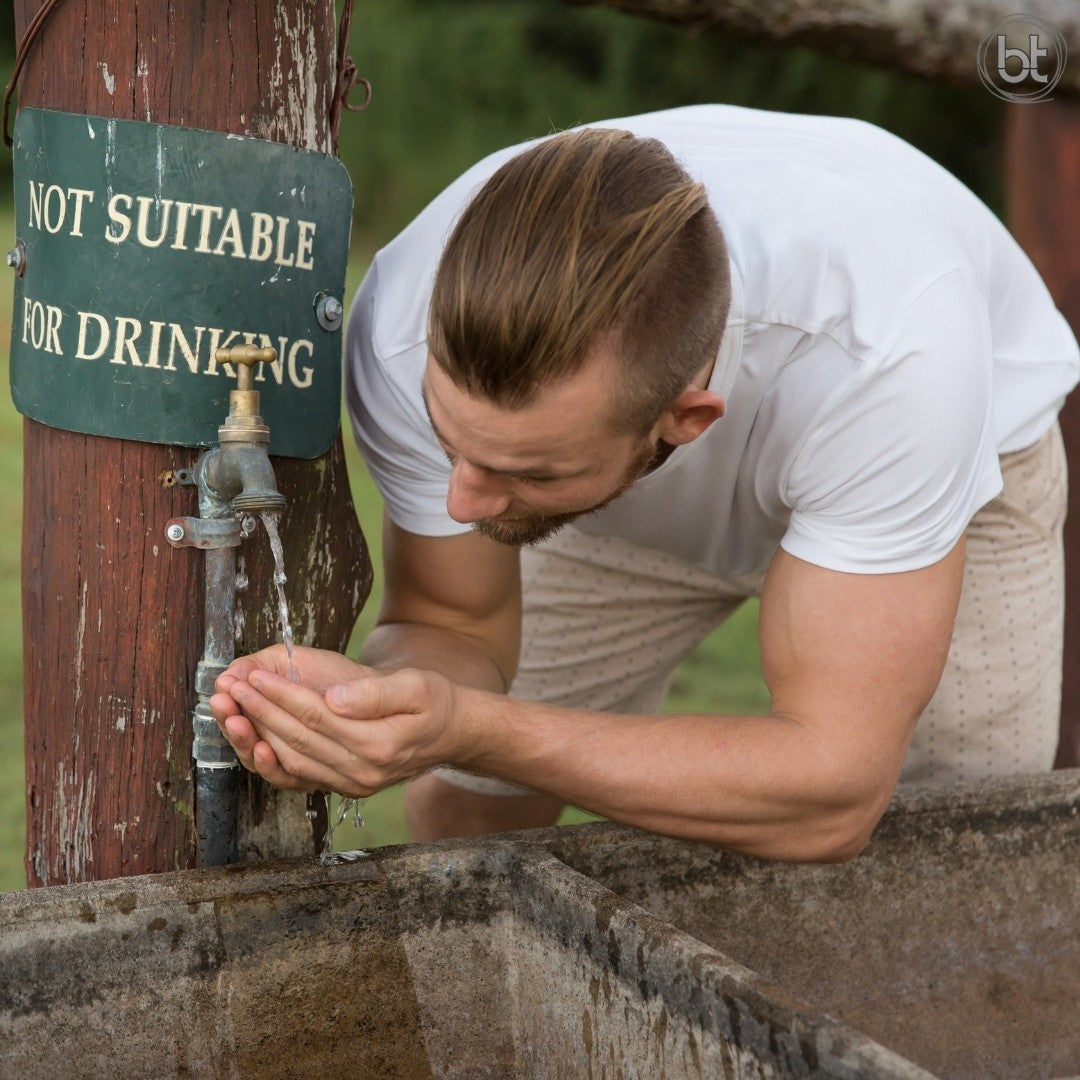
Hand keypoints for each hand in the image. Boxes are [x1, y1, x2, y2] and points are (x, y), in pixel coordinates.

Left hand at [211, 660, 461, 796]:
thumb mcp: (417, 686)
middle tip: (229, 689)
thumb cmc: (434, 702)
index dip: (281, 695)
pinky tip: (252, 743)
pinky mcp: (345, 788)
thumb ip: (376, 693)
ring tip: (231, 712)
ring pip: (292, 763)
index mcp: (380, 745)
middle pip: (298, 740)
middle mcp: (363, 773)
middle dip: (259, 713)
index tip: (253, 675)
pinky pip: (299, 778)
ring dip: (256, 737)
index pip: (317, 717)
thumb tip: (334, 699)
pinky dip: (271, 762)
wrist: (451, 735)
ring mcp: (353, 785)